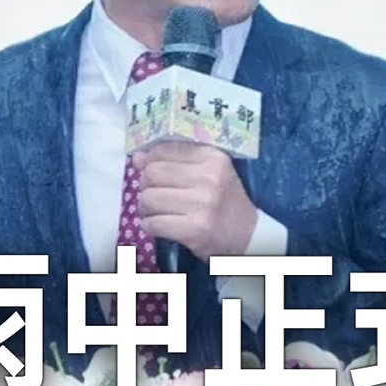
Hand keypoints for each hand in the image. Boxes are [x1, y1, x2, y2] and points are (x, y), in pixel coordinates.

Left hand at [132, 141, 256, 261]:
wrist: (248, 236)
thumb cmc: (224, 200)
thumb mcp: (210, 171)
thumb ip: (175, 160)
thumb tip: (137, 157)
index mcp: (213, 157)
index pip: (164, 149)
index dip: (150, 160)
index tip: (151, 170)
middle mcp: (209, 177)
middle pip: (152, 173)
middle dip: (147, 186)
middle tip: (157, 194)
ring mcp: (202, 204)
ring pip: (148, 198)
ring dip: (146, 208)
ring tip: (158, 211)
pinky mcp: (195, 229)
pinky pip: (153, 223)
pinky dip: (150, 226)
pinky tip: (160, 225)